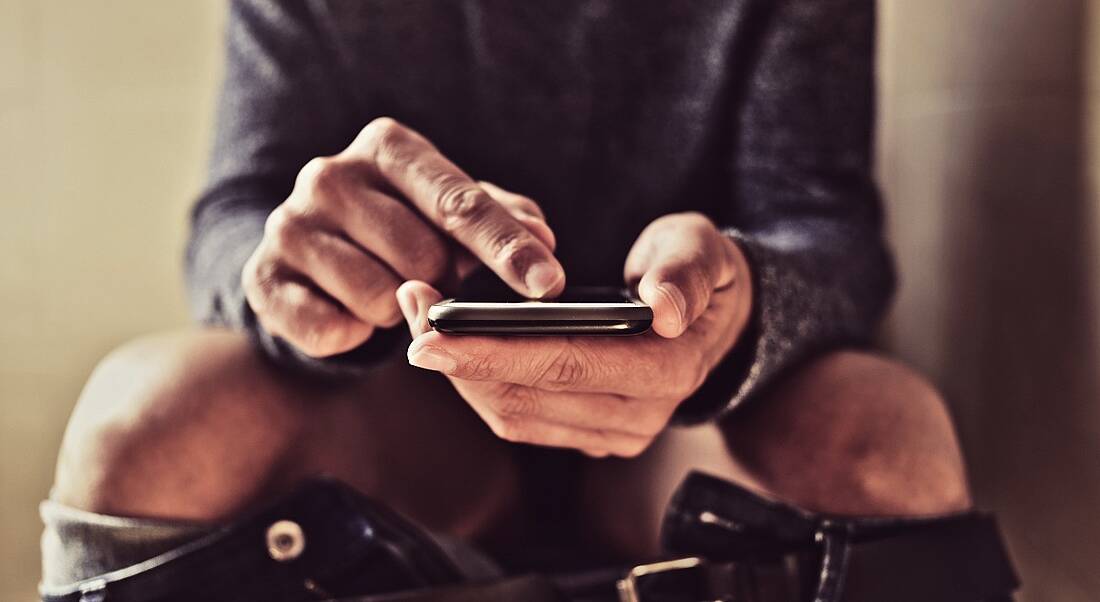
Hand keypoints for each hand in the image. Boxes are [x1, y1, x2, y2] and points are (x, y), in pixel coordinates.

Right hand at [242, 117, 564, 356]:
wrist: (312, 258)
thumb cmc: (404, 228)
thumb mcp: (454, 213)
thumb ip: (503, 219)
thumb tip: (542, 239)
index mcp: (387, 146)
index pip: (458, 201)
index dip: (507, 247)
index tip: (549, 284)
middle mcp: (329, 175)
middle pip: (424, 255)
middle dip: (445, 283)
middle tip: (437, 281)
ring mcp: (288, 225)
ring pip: (381, 298)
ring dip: (399, 312)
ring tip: (388, 292)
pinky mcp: (261, 279)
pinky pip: (332, 330)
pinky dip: (355, 334)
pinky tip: (351, 314)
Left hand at [397, 212, 752, 456]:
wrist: (714, 316)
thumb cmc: (698, 270)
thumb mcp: (702, 250)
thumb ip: (685, 273)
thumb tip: (662, 310)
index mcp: (667, 369)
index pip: (565, 364)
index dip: (492, 350)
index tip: (429, 332)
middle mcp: (639, 415)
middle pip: (527, 396)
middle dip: (459, 357)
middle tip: (408, 309)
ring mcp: (614, 432)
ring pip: (514, 415)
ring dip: (460, 371)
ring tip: (419, 317)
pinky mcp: (591, 434)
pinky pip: (521, 419)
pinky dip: (480, 384)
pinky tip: (452, 345)